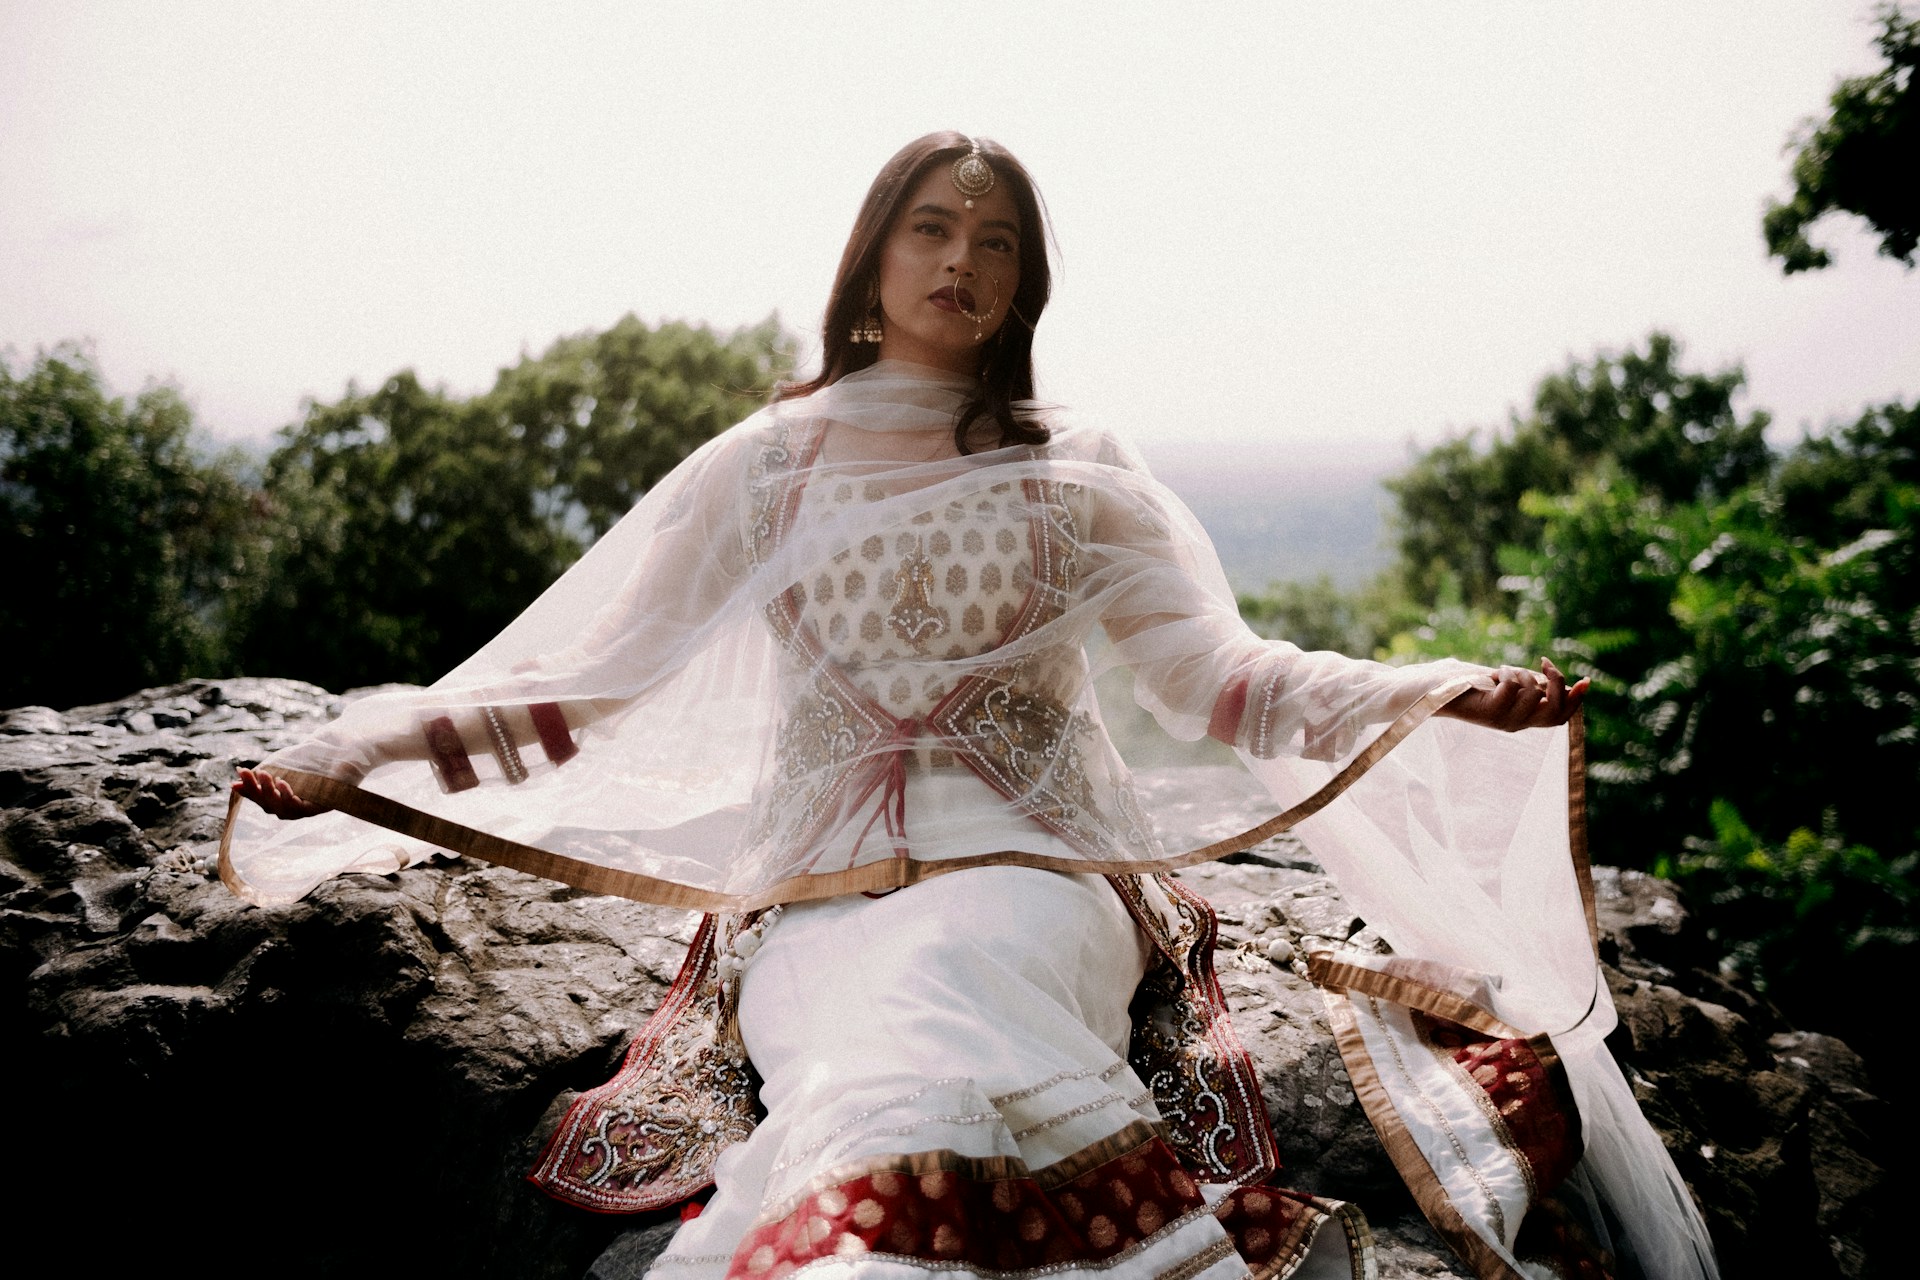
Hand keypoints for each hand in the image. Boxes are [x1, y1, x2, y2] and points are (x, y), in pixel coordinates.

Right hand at [231, 767, 330, 819]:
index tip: (238, 774)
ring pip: (279, 805)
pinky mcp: (313, 810)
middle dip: (256, 787)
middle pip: (266, 802)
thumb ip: (263, 777)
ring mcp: (299, 812)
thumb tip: (235, 780)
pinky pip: (297, 806)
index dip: (247, 788)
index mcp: (277, 802)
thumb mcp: (283, 771)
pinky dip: (287, 795)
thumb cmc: (309, 771)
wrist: (340, 770)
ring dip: (269, 790)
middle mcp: (286, 810)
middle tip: (251, 771)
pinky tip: (282, 783)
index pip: (258, 797)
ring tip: (264, 774)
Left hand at [1439, 658, 1587, 731]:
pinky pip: (1512, 685)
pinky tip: (1493, 675)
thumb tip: (1561, 682)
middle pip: (1556, 709)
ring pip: (1534, 691)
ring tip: (1503, 672)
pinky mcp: (1492, 712)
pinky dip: (1506, 673)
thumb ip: (1534, 685)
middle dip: (1557, 681)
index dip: (1577, 700)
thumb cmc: (1474, 685)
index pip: (1562, 717)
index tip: (1585, 680)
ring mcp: (1505, 720)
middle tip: (1544, 663)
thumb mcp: (1511, 684)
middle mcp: (1518, 724)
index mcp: (1526, 718)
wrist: (1439, 692)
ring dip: (1521, 672)